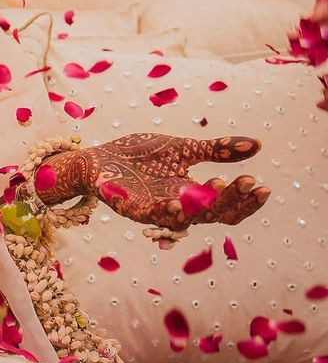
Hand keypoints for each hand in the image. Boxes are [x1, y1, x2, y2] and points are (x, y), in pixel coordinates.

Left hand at [36, 133, 268, 230]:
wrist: (98, 158)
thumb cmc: (139, 155)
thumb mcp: (183, 148)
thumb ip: (216, 150)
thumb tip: (258, 145)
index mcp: (192, 195)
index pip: (226, 206)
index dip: (246, 200)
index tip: (264, 186)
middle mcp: (177, 207)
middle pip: (212, 213)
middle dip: (233, 199)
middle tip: (250, 183)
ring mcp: (155, 210)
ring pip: (185, 216)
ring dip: (202, 204)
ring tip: (220, 184)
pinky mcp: (131, 208)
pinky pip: (151, 215)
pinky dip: (165, 210)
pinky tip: (177, 201)